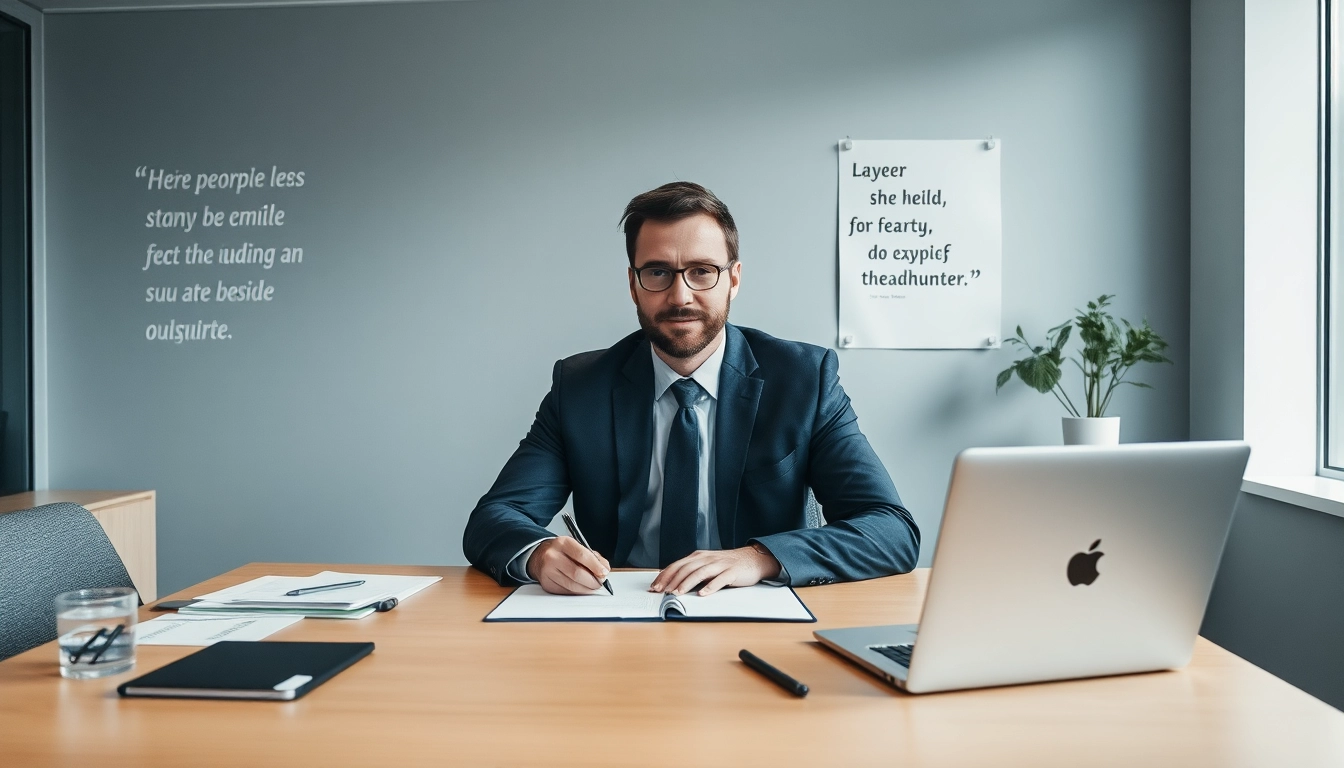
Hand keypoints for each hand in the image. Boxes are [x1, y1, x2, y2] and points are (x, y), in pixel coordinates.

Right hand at [527, 537, 610, 594]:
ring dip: (586, 589)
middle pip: (577, 573)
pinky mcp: (546, 584)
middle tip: (600, 582)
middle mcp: (552, 556)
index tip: (604, 572)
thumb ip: (593, 557)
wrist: (539, 556)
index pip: (582, 555)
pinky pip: (566, 592)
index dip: (595, 566)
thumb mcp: (576, 547)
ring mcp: (547, 571)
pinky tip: (581, 588)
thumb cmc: (561, 552)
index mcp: (563, 543)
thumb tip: (604, 569)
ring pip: (572, 586)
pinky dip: (577, 592)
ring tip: (592, 586)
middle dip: (592, 581)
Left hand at [650, 545, 781, 596]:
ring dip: (687, 583)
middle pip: (685, 569)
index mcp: (698, 556)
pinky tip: (703, 594)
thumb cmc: (727, 565)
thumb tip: (672, 584)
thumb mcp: (707, 564)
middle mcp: (707, 558)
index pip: (677, 565)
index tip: (654, 587)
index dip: (664, 576)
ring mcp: (720, 565)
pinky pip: (720, 579)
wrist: (752, 559)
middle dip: (671, 581)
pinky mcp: (732, 572)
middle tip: (662, 592)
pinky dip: (710, 587)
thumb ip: (692, 571)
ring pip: (699, 573)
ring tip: (677, 593)